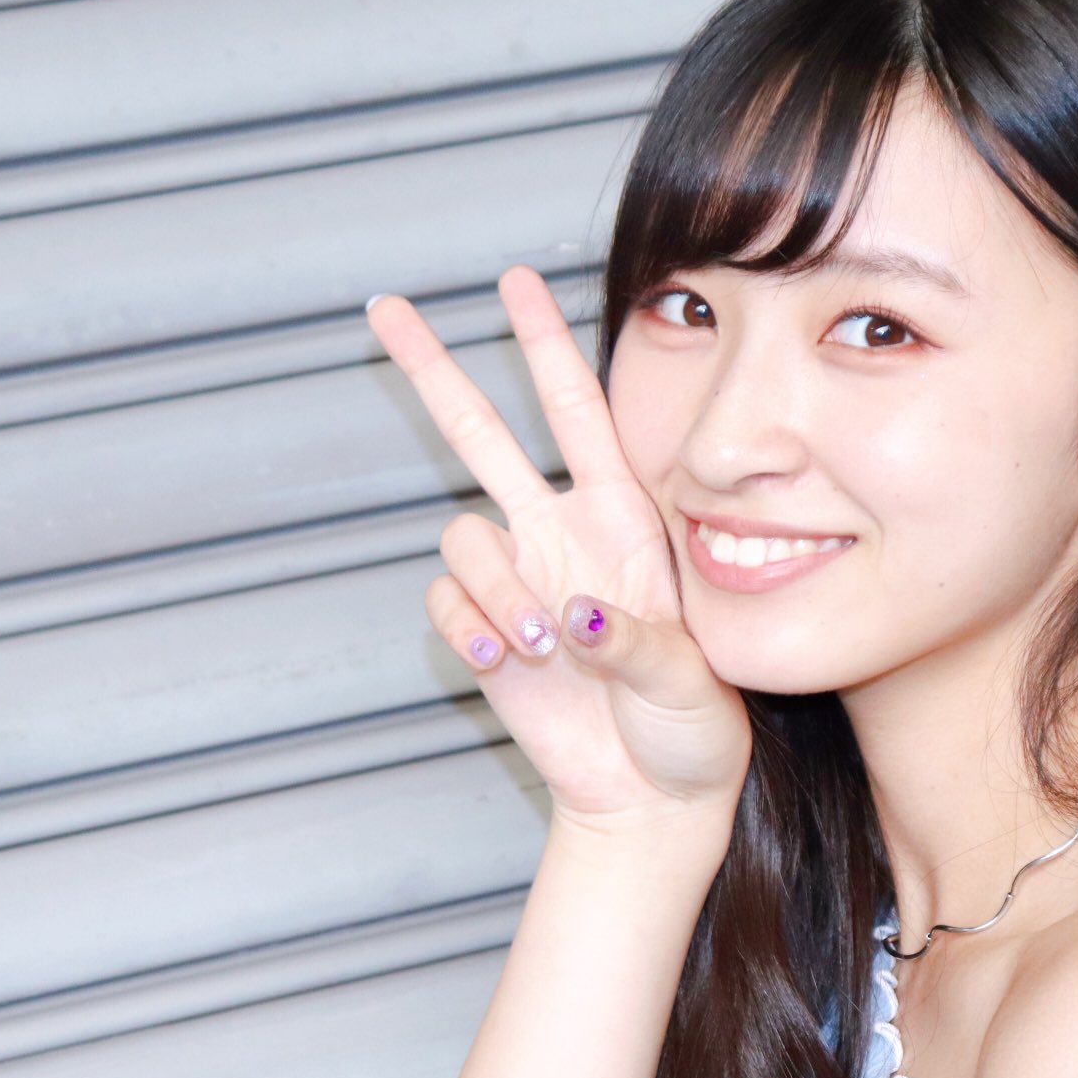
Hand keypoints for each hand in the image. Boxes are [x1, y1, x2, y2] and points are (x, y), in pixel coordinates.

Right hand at [368, 267, 750, 836]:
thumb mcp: (693, 684)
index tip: (512, 279)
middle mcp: (561, 533)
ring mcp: (516, 581)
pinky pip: (444, 600)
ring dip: (492, 584)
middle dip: (434, 371)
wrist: (651, 798)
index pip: (577, 410)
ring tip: (535, 644)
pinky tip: (501, 659)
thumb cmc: (694, 731)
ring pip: (462, 535)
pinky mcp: (482, 632)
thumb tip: (576, 612)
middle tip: (384, 308)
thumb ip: (638, 644)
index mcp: (623, 518)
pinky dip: (463, 623)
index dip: (544, 344)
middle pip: (480, 433)